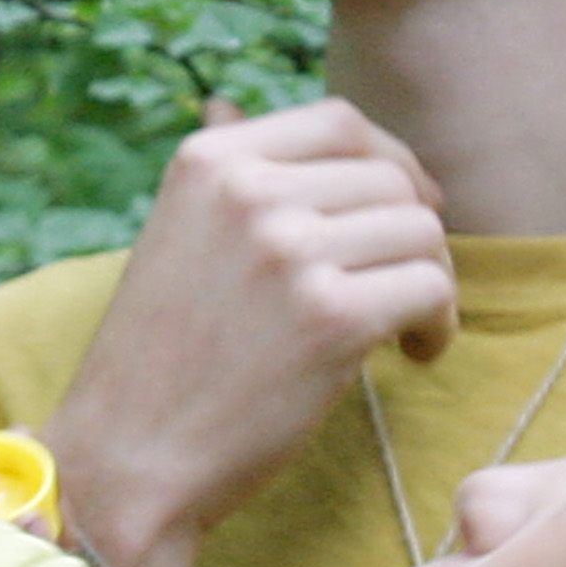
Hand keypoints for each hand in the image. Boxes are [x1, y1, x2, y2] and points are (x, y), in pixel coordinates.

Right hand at [45, 96, 458, 566]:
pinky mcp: (332, 318)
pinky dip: (439, 324)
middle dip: (414, 235)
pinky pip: (433, 289)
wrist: (126, 463)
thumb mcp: (173, 237)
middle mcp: (249, 192)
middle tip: (401, 291)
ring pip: (422, 233)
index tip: (406, 208)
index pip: (340, 122)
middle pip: (392, 181)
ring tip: (404, 329)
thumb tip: (229, 104)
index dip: (391, 162)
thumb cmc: (159, 359)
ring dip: (432, 282)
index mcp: (211, 163)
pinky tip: (413, 354)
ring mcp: (291, 251)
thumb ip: (222, 177)